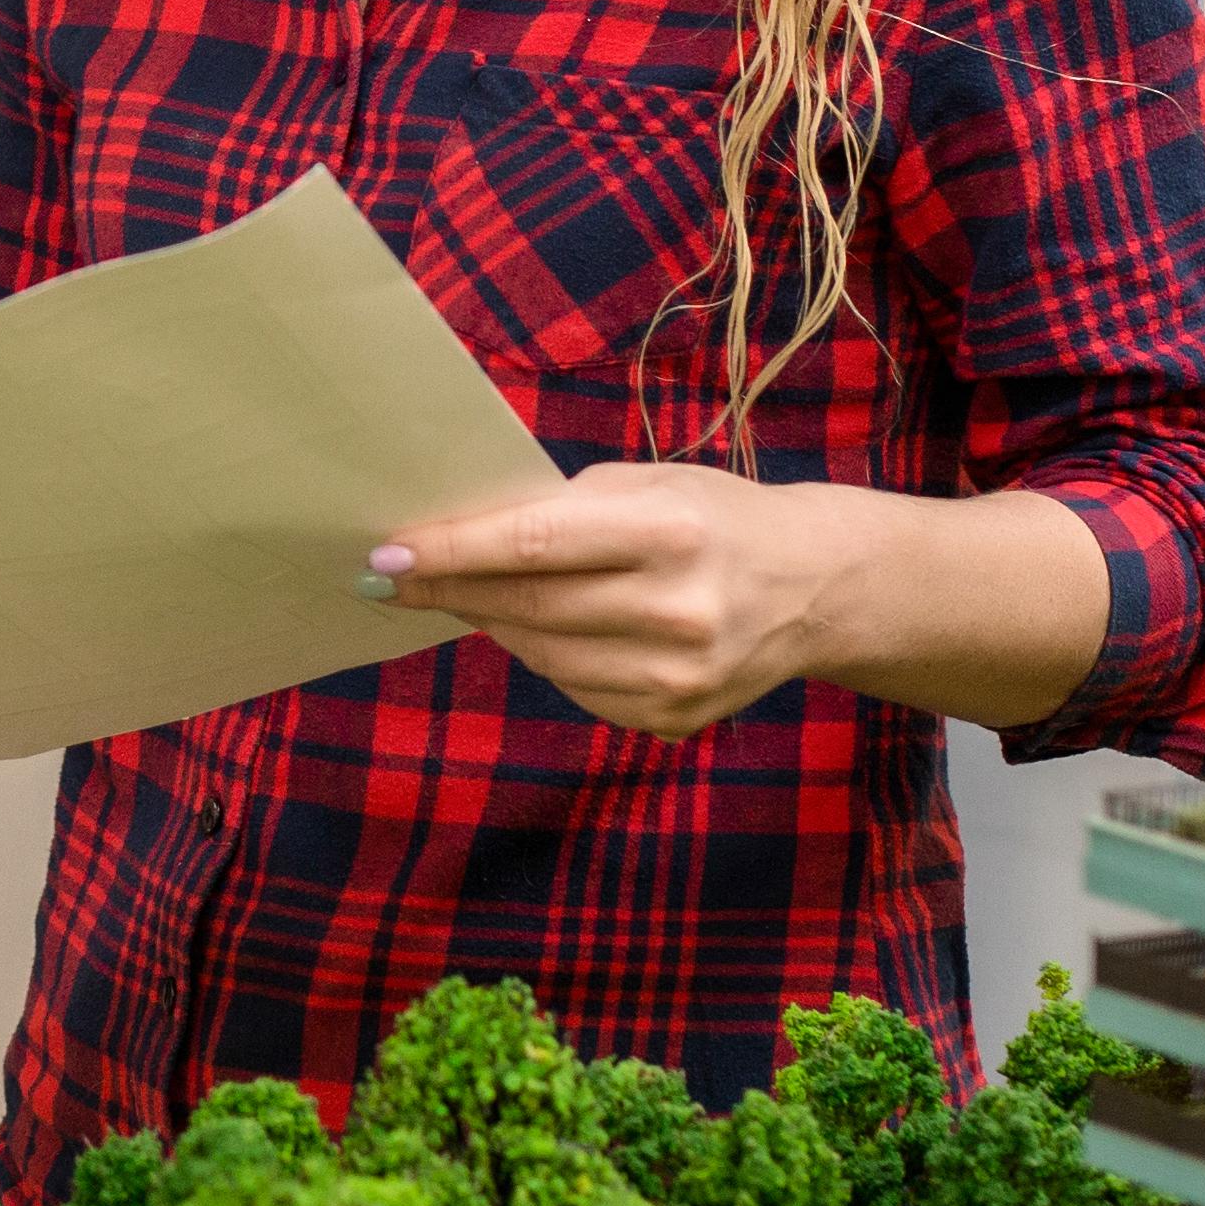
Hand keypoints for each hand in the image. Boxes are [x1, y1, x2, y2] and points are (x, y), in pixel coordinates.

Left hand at [373, 461, 841, 738]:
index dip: (451, 553)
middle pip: (528, 606)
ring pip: (543, 656)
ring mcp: (679, 677)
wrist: (817, 587)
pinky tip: (548, 629)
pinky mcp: (677, 719)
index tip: (387, 553)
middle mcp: (679, 611)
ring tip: (471, 595)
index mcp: (670, 534)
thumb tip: (458, 537)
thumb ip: (563, 511)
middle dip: (451, 590)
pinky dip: (548, 658)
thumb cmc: (715, 517)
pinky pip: (577, 690)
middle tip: (396, 576)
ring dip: (496, 623)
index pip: (532, 546)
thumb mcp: (650, 485)